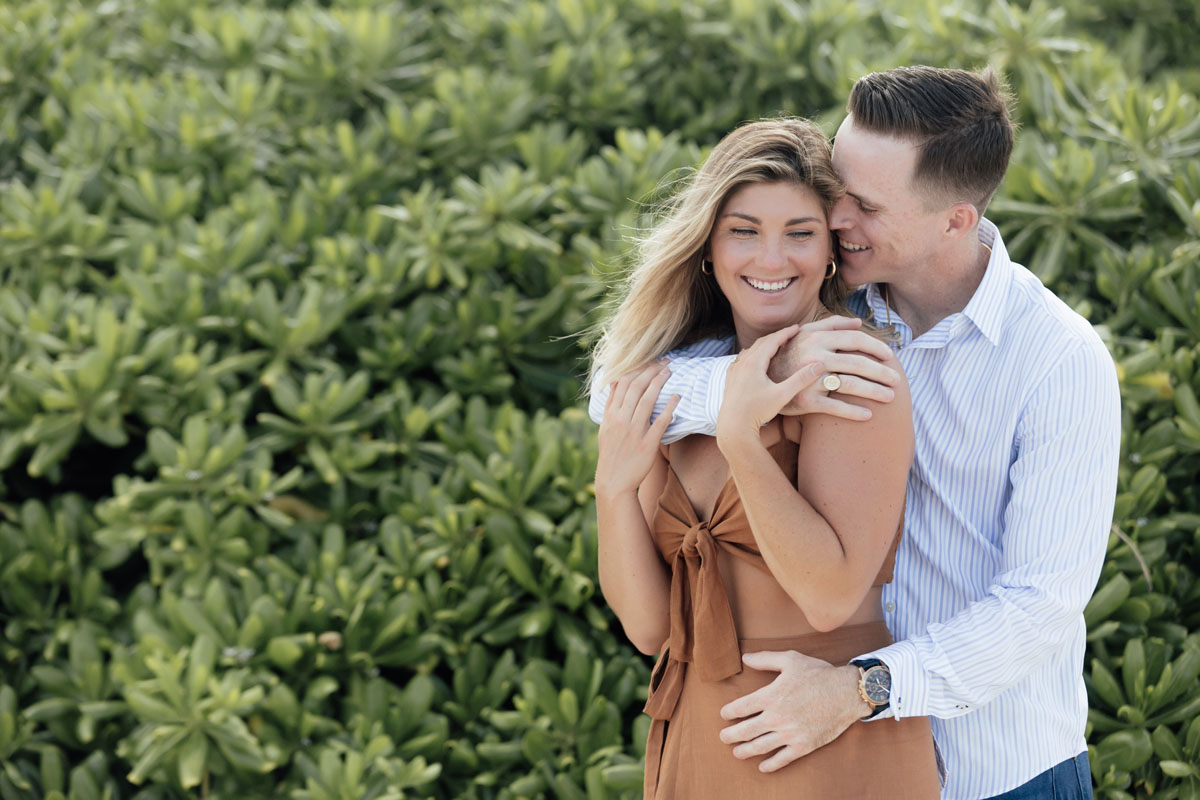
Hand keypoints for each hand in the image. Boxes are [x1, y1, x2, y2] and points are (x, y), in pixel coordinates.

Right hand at [595, 362, 679, 497]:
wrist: (614, 481)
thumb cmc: (611, 453)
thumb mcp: (605, 427)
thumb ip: (611, 405)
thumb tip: (616, 382)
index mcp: (610, 415)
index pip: (623, 383)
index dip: (637, 369)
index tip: (650, 361)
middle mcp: (621, 420)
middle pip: (636, 387)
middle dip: (651, 371)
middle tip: (664, 362)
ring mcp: (634, 431)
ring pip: (647, 400)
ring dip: (660, 382)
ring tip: (670, 371)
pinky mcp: (647, 444)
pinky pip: (660, 422)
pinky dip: (669, 407)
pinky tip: (677, 397)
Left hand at [715, 326, 819, 448]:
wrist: (733, 427)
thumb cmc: (757, 411)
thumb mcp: (783, 395)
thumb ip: (801, 379)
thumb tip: (820, 364)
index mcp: (754, 363)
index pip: (772, 340)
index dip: (786, 332)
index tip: (798, 327)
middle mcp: (742, 363)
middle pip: (761, 343)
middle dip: (776, 337)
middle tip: (790, 333)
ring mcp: (734, 370)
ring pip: (750, 351)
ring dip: (764, 345)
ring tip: (776, 345)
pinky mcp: (730, 379)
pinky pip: (742, 360)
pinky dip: (753, 355)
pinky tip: (755, 359)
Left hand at [718, 651, 866, 771]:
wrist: (848, 692)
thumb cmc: (819, 674)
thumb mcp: (791, 659)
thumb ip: (765, 659)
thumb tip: (745, 658)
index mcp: (771, 695)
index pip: (741, 708)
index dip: (728, 712)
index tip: (724, 714)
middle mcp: (777, 717)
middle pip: (745, 730)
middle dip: (730, 735)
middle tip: (723, 737)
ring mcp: (789, 733)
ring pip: (760, 747)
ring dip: (744, 751)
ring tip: (736, 752)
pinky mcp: (803, 745)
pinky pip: (782, 759)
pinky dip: (770, 764)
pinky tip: (762, 766)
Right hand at [767, 317, 899, 420]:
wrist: (760, 381)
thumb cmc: (787, 355)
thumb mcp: (803, 333)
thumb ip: (830, 324)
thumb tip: (858, 322)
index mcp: (816, 337)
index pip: (855, 340)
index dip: (876, 347)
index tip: (890, 356)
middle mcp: (814, 356)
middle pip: (857, 363)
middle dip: (881, 372)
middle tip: (897, 380)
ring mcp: (809, 379)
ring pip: (850, 384)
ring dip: (874, 392)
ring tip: (890, 398)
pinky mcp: (805, 400)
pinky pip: (834, 407)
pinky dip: (853, 412)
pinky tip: (868, 416)